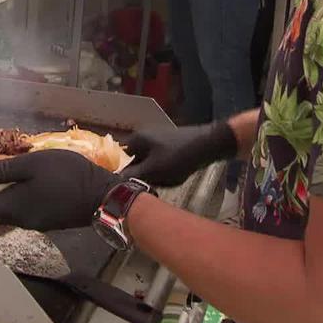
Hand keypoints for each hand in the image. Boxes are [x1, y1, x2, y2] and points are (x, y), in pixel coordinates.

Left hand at [0, 149, 121, 231]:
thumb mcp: (33, 164)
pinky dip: (1, 201)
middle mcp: (17, 219)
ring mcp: (31, 221)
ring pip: (0, 211)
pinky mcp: (43, 219)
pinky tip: (1, 190)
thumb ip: (4, 169)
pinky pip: (14, 210)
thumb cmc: (67, 176)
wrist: (102, 197)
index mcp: (11, 206)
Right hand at [121, 121, 237, 186]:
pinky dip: (165, 170)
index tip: (129, 185)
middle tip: (152, 184)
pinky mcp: (171, 145)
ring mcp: (159, 140)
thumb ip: (131, 176)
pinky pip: (161, 161)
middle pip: (135, 161)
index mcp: (137, 139)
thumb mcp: (152, 170)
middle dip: (142, 175)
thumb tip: (114, 181)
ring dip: (155, 174)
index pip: (119, 158)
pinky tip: (175, 175)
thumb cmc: (177, 157)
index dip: (122, 173)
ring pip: (149, 163)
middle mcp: (145, 137)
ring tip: (166, 180)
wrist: (208, 145)